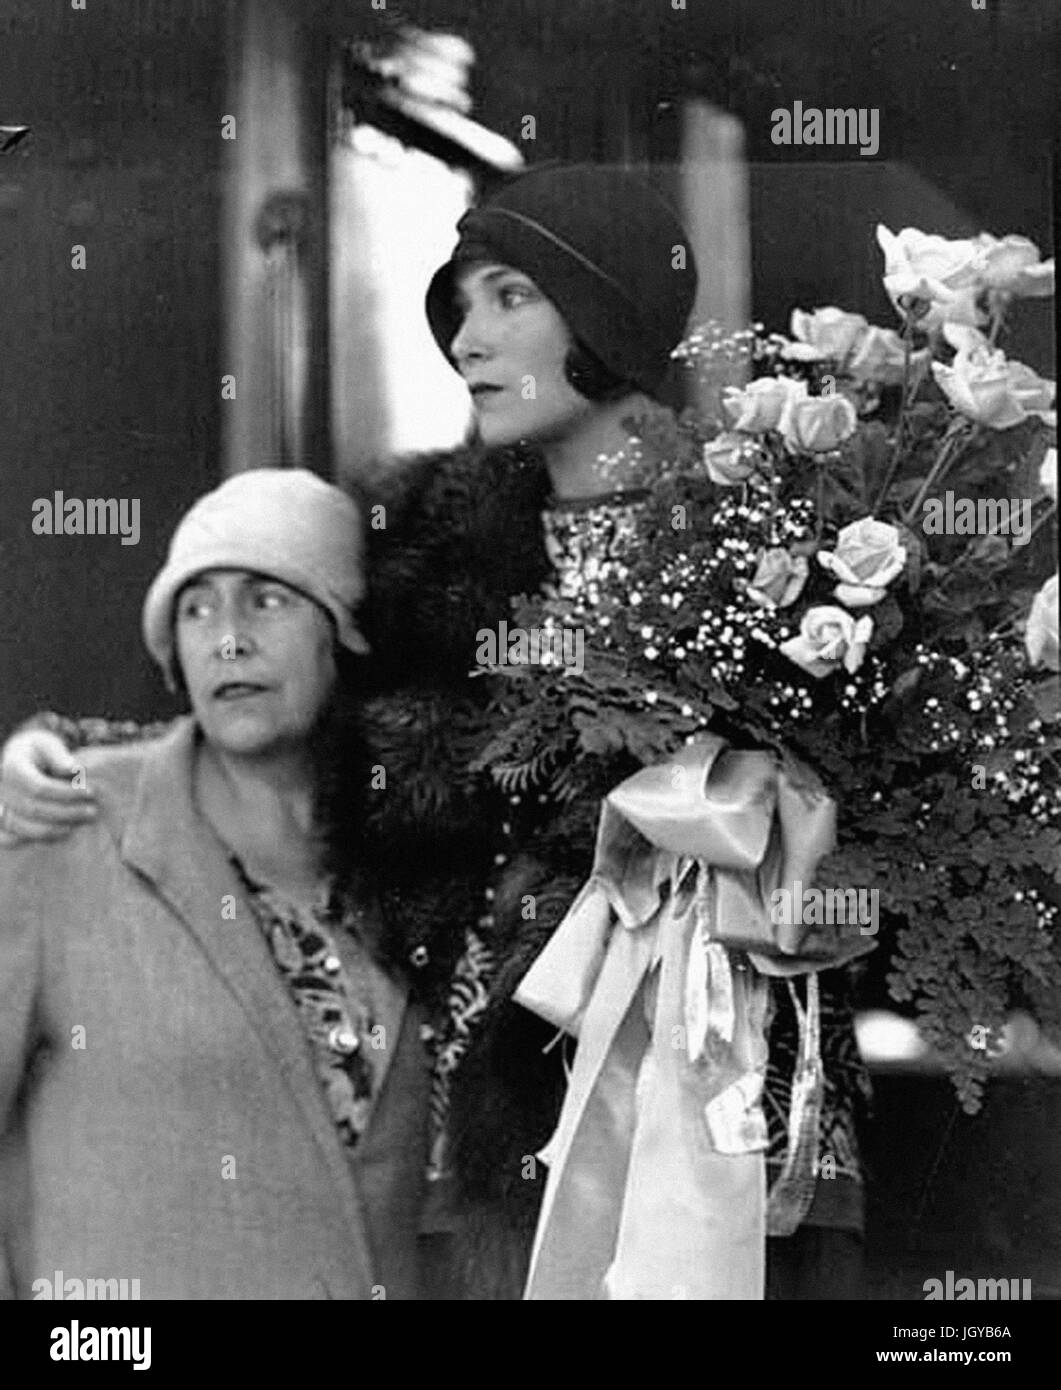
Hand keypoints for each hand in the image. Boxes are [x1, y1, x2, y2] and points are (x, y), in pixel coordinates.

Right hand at [0, 729, 96, 845]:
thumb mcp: (49, 745)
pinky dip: (38, 840)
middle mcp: (1, 790)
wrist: (21, 762)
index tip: (91, 792)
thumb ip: (60, 756)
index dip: (67, 793)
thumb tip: (74, 770)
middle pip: (34, 809)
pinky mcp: (0, 823)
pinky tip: (63, 833)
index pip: (40, 787)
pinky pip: (11, 840)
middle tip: (92, 811)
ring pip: (24, 829)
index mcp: (12, 767)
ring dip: (56, 830)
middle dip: (67, 813)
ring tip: (81, 824)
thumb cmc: (39, 752)